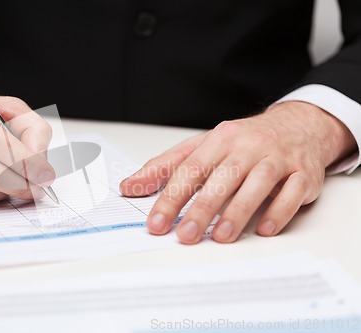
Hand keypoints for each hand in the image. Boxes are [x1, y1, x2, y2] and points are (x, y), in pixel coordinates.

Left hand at [120, 102, 356, 243]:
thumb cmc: (242, 142)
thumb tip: (129, 186)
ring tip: (220, 236)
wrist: (297, 126)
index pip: (190, 169)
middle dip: (202, 208)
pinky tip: (264, 229)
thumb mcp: (201, 147)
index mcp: (220, 139)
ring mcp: (278, 158)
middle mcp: (248, 146)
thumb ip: (165, 167)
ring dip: (238, 211)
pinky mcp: (303, 173)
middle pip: (223, 177)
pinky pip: (292, 192)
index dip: (172, 197)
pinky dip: (278, 211)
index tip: (156, 223)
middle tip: (185, 235)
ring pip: (258, 183)